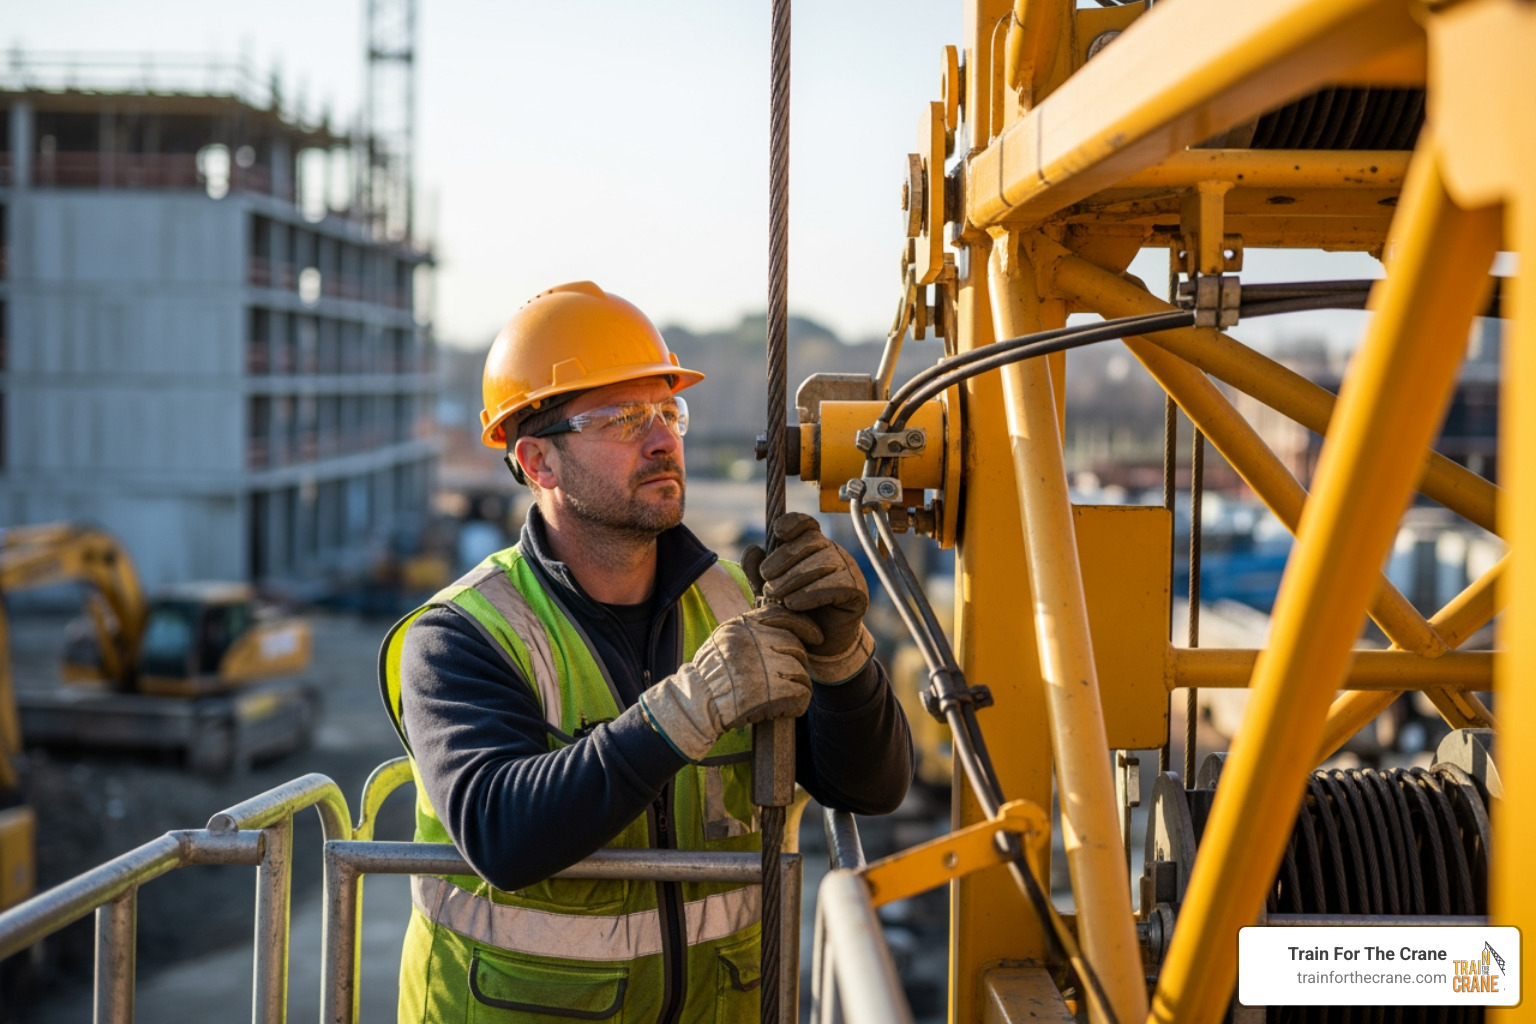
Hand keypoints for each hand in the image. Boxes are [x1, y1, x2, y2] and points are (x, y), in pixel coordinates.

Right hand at [638, 606, 821, 760]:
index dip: (805, 625)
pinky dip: (800, 702)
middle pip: (795, 646)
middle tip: (796, 674)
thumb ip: (749, 631)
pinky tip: (791, 708)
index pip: (782, 615)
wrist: (696, 704)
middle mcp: (753, 642)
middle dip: (800, 661)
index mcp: (742, 626)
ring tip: (791, 693)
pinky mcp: (771, 693)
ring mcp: (763, 666)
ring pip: (801, 671)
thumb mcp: (723, 640)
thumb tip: (782, 627)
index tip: (816, 636)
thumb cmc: (709, 674)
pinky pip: (801, 693)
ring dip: (800, 684)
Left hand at [746, 512, 873, 683]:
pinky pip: (836, 584)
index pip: (806, 523)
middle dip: (782, 561)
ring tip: (778, 598)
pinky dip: (811, 594)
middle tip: (767, 584)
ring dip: (794, 581)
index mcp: (812, 547)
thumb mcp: (770, 592)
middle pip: (810, 542)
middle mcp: (833, 553)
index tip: (777, 532)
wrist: (818, 646)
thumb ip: (758, 573)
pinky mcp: (857, 590)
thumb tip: (753, 549)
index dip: (792, 522)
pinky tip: (794, 604)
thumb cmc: (796, 614)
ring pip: (822, 562)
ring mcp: (848, 569)